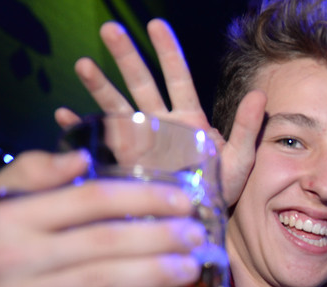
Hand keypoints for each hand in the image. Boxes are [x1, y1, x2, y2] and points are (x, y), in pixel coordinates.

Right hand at [0, 151, 205, 286]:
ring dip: (152, 275)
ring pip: (100, 283)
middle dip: (159, 237)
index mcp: (12, 215)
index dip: (143, 198)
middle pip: (103, 241)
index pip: (90, 199)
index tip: (183, 201)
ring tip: (190, 268)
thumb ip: (36, 171)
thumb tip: (82, 157)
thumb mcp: (0, 198)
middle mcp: (13, 257)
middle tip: (196, 237)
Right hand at [54, 19, 264, 206]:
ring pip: (117, 105)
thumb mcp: (241, 159)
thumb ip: (249, 128)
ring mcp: (140, 140)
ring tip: (83, 65)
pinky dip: (82, 128)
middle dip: (126, 56)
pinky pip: (100, 140)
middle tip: (110, 29)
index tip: (156, 25)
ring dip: (99, 86)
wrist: (202, 220)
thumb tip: (260, 95)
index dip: (167, 51)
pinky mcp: (125, 160)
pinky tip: (65, 116)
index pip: (177, 77)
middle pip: (141, 83)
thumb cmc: (223, 189)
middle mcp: (161, 123)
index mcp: (189, 118)